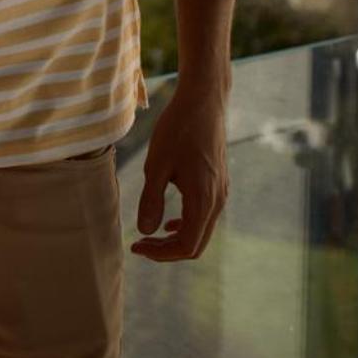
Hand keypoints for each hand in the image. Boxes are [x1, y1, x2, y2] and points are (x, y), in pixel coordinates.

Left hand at [131, 79, 229, 261]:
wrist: (203, 103)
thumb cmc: (177, 130)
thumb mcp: (156, 165)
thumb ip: (151, 200)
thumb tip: (145, 232)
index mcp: (203, 200)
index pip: (187, 246)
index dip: (160, 253)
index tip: (135, 247)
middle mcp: (218, 201)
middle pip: (196, 244)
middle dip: (166, 250)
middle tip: (139, 246)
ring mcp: (221, 193)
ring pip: (201, 231)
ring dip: (175, 238)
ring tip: (149, 236)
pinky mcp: (219, 185)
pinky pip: (205, 216)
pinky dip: (186, 225)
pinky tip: (168, 222)